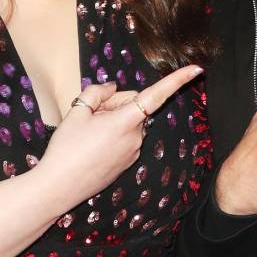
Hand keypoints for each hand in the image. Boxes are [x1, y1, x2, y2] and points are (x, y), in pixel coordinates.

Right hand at [37, 66, 202, 210]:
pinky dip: (113, 135)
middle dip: (115, 103)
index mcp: (125, 121)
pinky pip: (125, 138)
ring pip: (129, 122)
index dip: (177, 80)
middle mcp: (136, 137)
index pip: (156, 95)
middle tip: (89, 115)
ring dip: (113, 120)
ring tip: (87, 134)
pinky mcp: (127, 162)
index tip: (197, 69)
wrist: (59, 187)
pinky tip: (91, 146)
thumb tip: (113, 88)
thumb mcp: (77, 111)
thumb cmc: (66, 148)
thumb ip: (98, 92)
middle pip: (134, 105)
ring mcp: (133, 152)